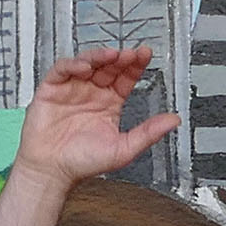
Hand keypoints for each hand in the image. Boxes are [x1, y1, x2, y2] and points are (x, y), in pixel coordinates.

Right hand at [10, 48, 180, 186]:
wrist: (52, 171)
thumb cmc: (82, 163)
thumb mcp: (123, 149)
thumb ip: (148, 133)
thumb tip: (173, 120)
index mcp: (109, 104)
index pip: (125, 78)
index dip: (135, 65)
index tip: (145, 54)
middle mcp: (92, 93)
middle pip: (108, 67)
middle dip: (120, 58)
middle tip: (130, 53)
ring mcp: (72, 89)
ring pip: (87, 63)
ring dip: (99, 57)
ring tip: (111, 56)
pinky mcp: (52, 89)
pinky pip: (62, 69)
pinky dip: (73, 64)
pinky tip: (84, 67)